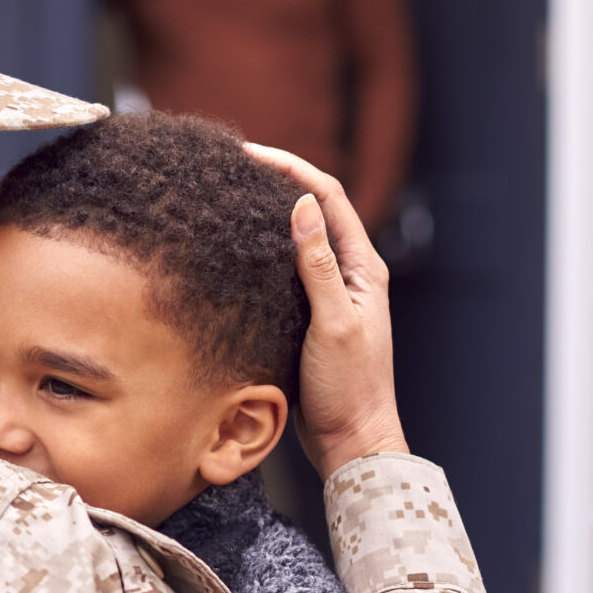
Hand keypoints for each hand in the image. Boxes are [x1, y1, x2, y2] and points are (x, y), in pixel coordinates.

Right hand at [244, 144, 408, 477]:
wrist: (352, 438)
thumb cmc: (349, 388)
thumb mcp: (333, 324)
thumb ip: (319, 266)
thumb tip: (302, 206)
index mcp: (364, 268)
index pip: (328, 198)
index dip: (292, 169)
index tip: (250, 154)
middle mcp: (350, 273)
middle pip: (313, 209)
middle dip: (277, 181)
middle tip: (231, 167)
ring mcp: (331, 293)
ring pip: (298, 238)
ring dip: (268, 214)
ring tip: (228, 197)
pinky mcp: (311, 314)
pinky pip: (287, 269)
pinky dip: (263, 250)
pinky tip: (235, 250)